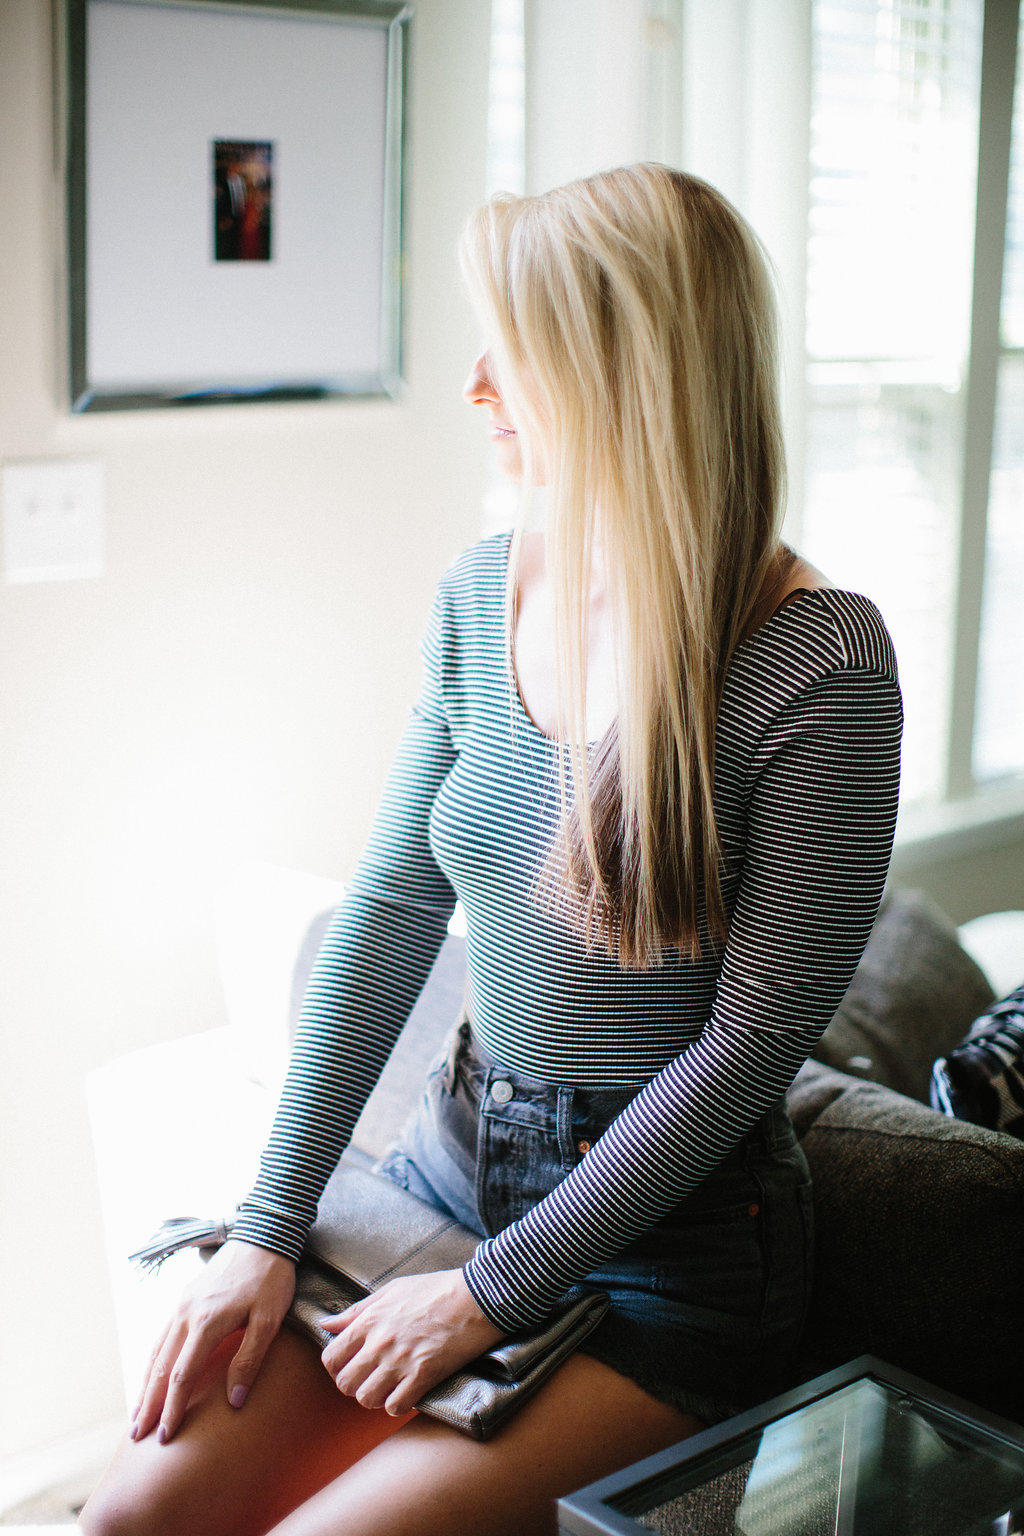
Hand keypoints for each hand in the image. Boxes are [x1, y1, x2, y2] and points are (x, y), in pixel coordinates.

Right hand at [132, 1239, 295, 1443]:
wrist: (263, 1236)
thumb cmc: (270, 1279)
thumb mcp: (269, 1320)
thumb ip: (249, 1359)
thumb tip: (233, 1401)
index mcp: (206, 1323)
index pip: (182, 1376)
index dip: (172, 1409)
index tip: (164, 1437)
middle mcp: (186, 1315)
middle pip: (161, 1368)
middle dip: (148, 1404)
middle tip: (136, 1436)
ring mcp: (182, 1305)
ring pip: (157, 1352)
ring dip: (146, 1384)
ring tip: (138, 1412)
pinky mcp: (185, 1299)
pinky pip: (162, 1336)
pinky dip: (153, 1361)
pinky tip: (152, 1375)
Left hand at [319, 1269, 502, 1416]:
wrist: (478, 1296)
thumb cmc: (435, 1289)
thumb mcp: (391, 1290)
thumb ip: (357, 1310)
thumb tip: (326, 1324)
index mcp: (369, 1320)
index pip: (331, 1357)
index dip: (337, 1367)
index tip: (350, 1366)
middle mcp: (379, 1342)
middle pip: (346, 1384)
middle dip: (355, 1385)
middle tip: (371, 1379)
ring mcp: (400, 1360)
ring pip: (367, 1399)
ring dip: (376, 1397)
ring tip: (389, 1386)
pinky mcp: (423, 1375)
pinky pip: (395, 1406)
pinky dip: (398, 1404)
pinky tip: (408, 1391)